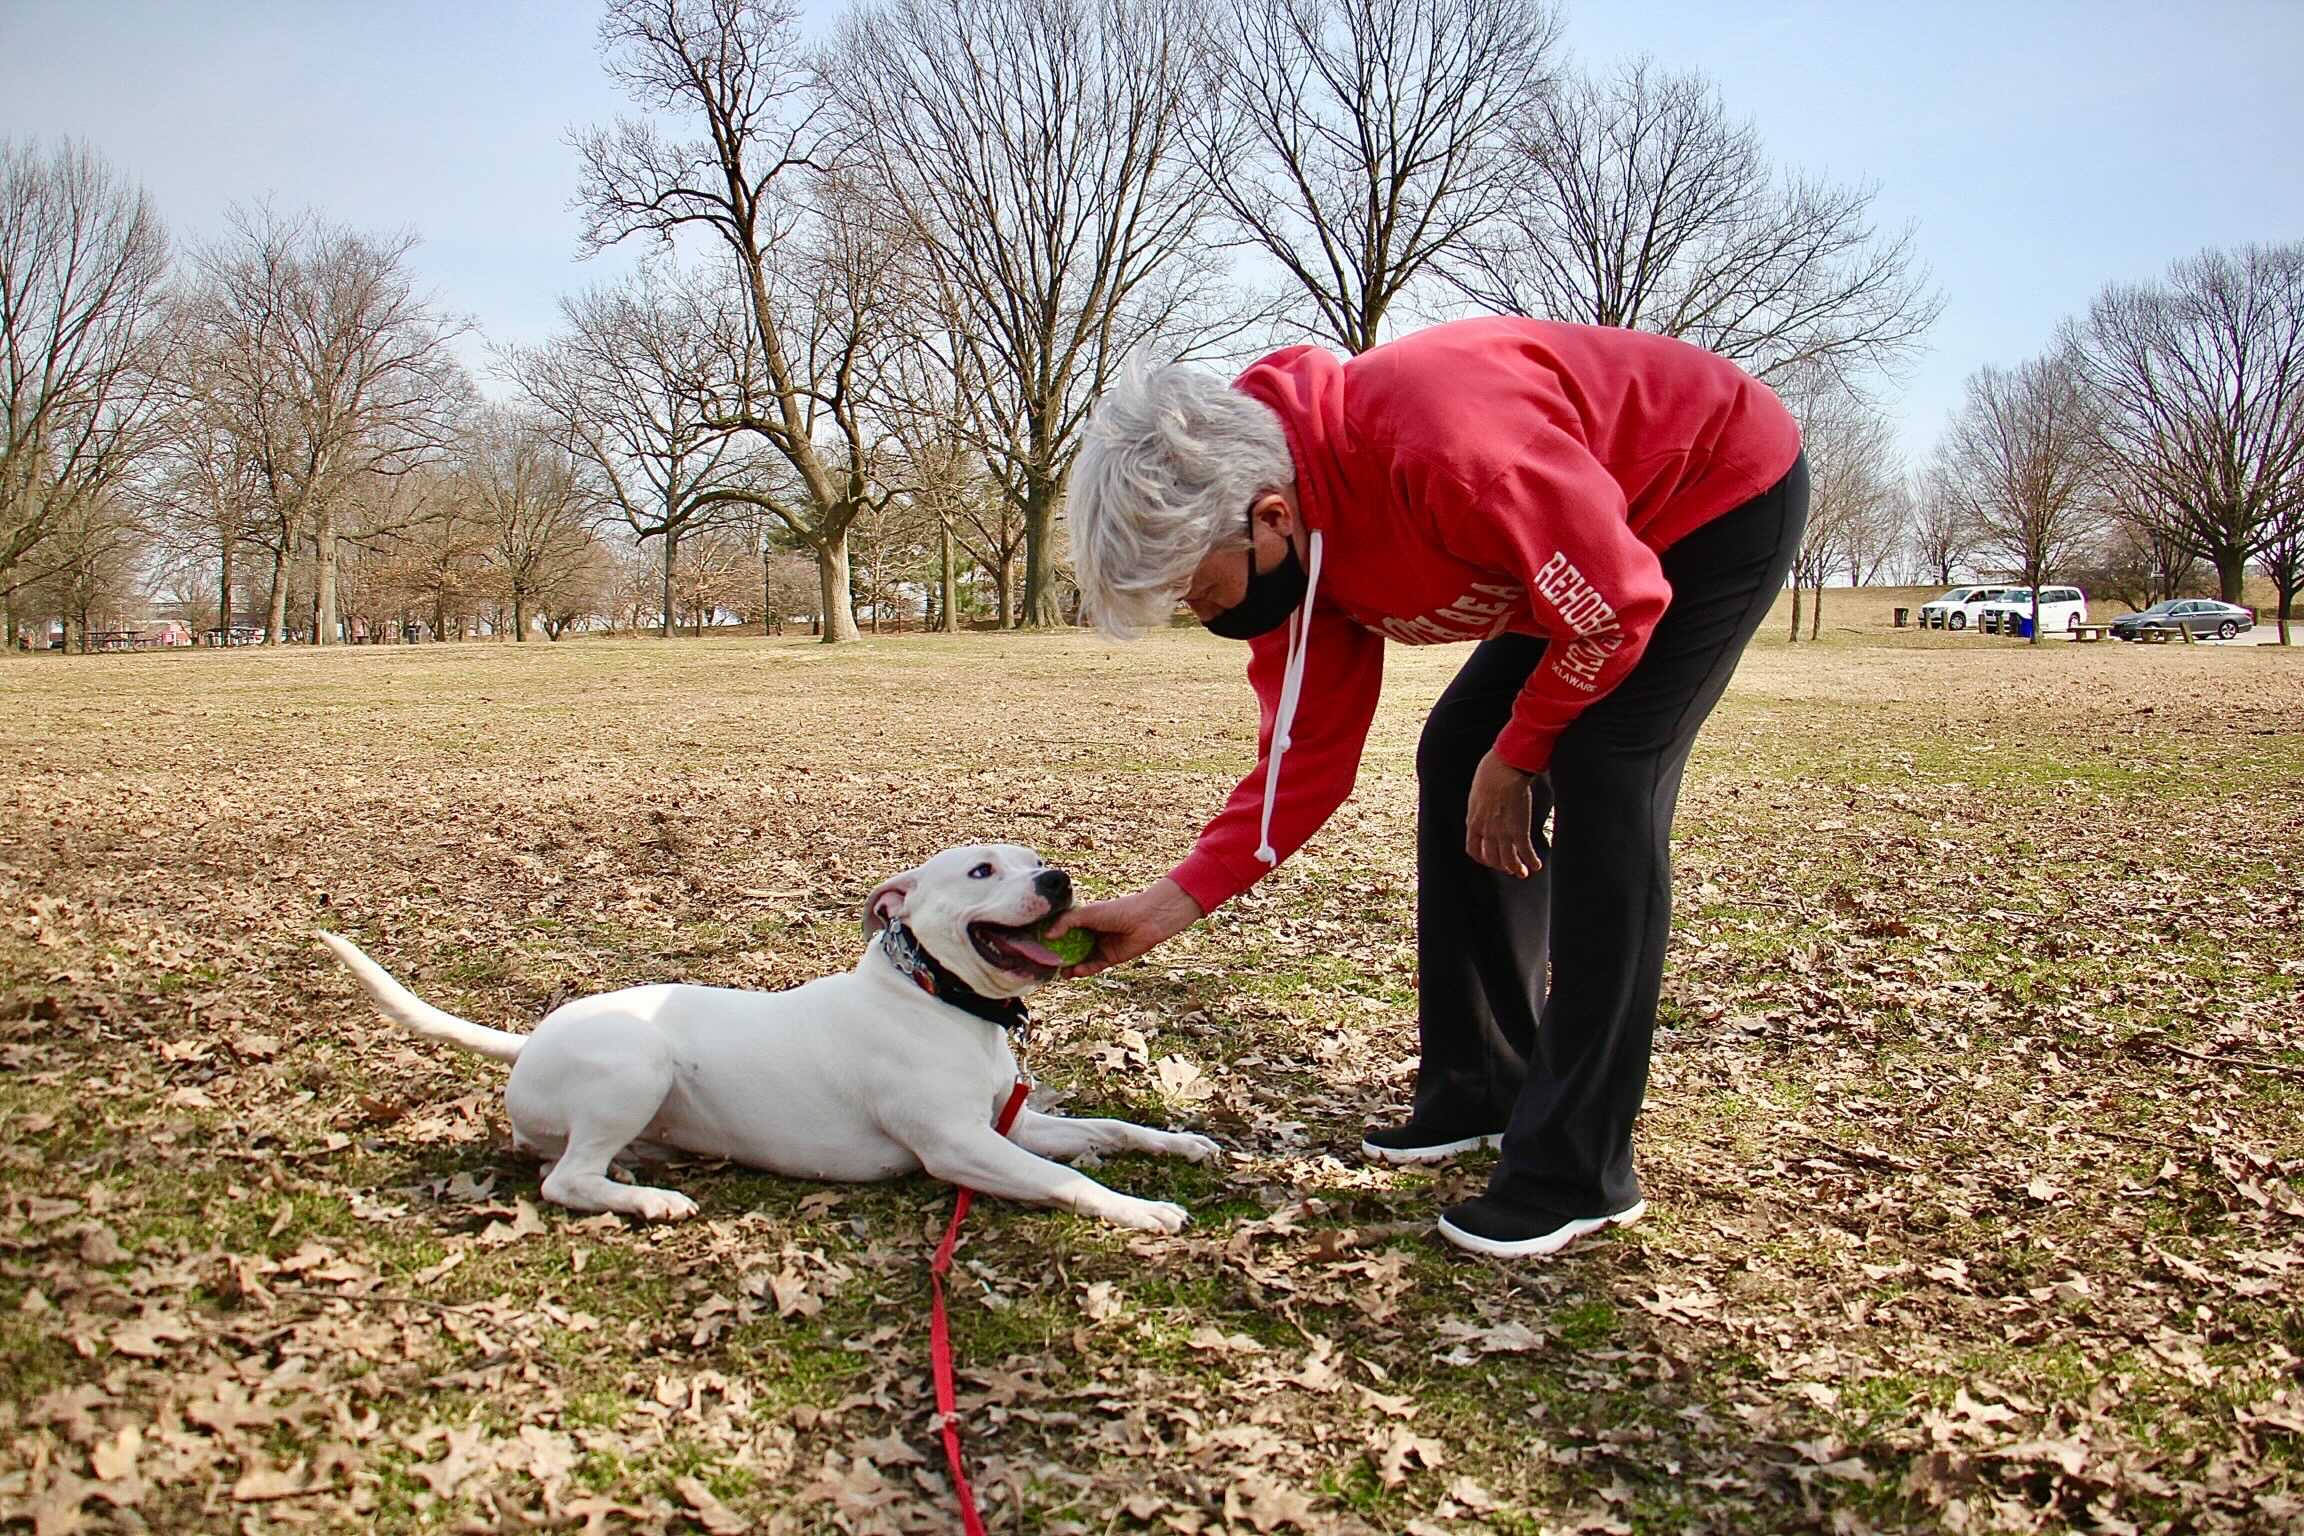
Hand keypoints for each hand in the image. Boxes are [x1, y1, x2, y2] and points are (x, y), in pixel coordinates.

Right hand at [1045, 877, 1203, 975]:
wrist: (1147, 920)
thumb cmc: (1117, 910)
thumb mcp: (1088, 913)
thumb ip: (1066, 922)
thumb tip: (1046, 935)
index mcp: (1084, 919)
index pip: (1062, 929)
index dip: (1051, 937)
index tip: (1037, 944)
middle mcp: (1090, 933)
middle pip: (1069, 946)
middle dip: (1058, 955)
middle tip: (1045, 963)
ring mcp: (1099, 946)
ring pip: (1079, 958)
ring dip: (1069, 966)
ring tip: (1058, 972)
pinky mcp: (1109, 958)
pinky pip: (1093, 966)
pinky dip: (1083, 970)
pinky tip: (1074, 971)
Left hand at [1466, 749, 1541, 877]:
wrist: (1504, 768)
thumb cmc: (1491, 774)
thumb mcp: (1477, 794)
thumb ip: (1480, 807)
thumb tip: (1486, 807)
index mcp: (1473, 822)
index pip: (1473, 849)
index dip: (1483, 859)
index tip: (1490, 860)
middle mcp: (1486, 831)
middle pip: (1492, 858)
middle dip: (1501, 866)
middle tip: (1510, 869)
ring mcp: (1502, 832)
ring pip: (1508, 860)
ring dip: (1516, 869)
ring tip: (1523, 872)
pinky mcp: (1519, 829)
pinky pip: (1525, 852)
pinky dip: (1531, 861)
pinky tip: (1536, 865)